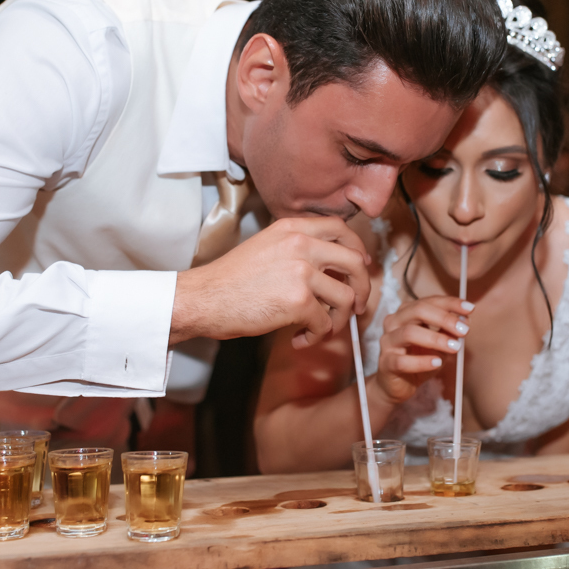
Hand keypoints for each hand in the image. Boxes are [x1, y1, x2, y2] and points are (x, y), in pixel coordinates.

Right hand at [171, 217, 369, 348]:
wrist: (204, 298)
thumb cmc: (231, 280)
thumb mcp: (266, 247)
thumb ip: (297, 249)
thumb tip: (332, 269)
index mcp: (292, 229)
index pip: (341, 229)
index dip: (357, 249)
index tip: (360, 266)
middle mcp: (301, 244)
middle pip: (356, 262)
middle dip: (364, 288)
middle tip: (358, 305)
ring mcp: (301, 272)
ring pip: (347, 297)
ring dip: (339, 319)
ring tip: (320, 328)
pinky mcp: (298, 301)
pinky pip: (325, 323)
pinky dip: (316, 336)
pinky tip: (298, 339)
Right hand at [373, 296, 470, 405]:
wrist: (396, 385)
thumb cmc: (416, 359)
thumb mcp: (437, 344)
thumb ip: (448, 332)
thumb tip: (464, 322)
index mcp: (406, 313)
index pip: (428, 301)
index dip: (449, 303)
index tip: (469, 308)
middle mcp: (394, 322)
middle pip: (417, 311)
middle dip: (444, 318)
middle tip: (464, 330)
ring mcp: (388, 342)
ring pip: (409, 333)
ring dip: (436, 339)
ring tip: (455, 347)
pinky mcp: (386, 363)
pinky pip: (402, 361)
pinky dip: (422, 361)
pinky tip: (437, 362)